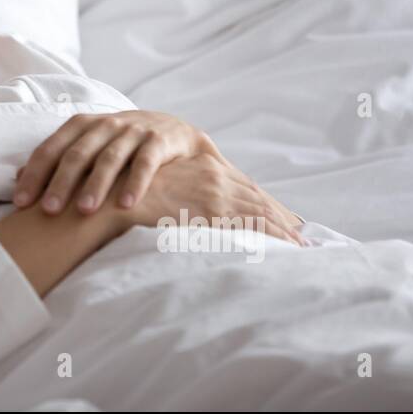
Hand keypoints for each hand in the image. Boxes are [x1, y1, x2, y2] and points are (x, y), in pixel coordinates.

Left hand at [14, 110, 222, 215]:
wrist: (175, 133)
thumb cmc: (121, 145)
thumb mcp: (90, 146)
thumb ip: (58, 158)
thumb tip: (18, 177)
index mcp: (82, 125)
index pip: (51, 149)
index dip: (35, 174)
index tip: (20, 202)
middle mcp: (105, 125)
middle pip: (78, 154)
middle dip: (60, 182)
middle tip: (48, 210)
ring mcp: (133, 131)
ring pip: (110, 158)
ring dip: (95, 185)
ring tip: (83, 211)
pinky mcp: (159, 140)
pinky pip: (146, 163)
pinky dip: (135, 183)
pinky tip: (125, 205)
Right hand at [113, 152, 307, 246]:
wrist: (111, 198)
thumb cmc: (127, 195)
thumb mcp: (156, 185)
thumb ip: (175, 192)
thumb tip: (180, 207)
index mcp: (202, 168)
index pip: (242, 187)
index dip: (263, 202)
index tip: (281, 217)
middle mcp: (213, 177)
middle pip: (256, 197)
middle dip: (280, 215)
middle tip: (302, 232)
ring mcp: (214, 194)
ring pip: (259, 210)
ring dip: (282, 227)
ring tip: (300, 243)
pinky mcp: (212, 212)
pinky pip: (252, 223)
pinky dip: (273, 233)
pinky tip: (286, 245)